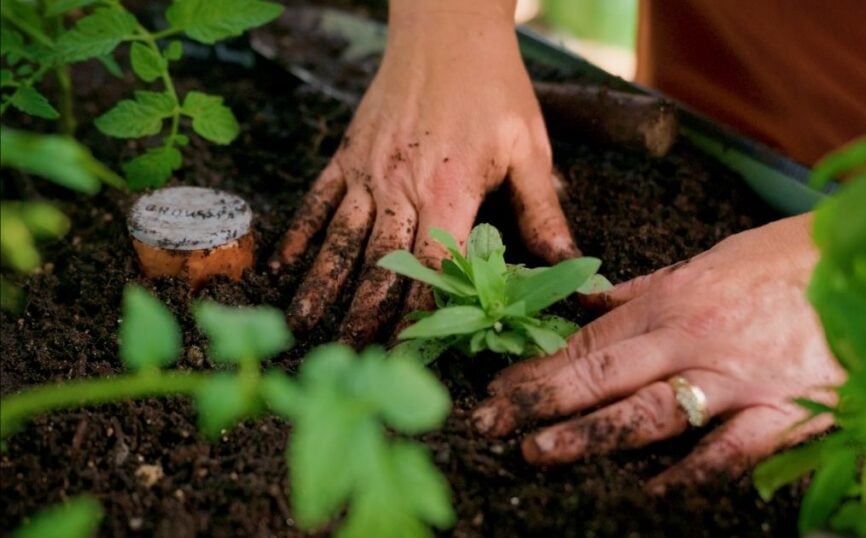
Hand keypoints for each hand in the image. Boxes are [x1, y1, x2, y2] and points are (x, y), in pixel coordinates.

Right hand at [270, 1, 576, 342]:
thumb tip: (572, 266)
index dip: (419, 315)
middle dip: (363, 316)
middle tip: (349, 360)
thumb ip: (543, 212)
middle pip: (378, 265)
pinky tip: (282, 266)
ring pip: (340, 240)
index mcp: (449, 192)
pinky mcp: (347, 153)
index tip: (408, 355)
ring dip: (320, 286)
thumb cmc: (494, 86)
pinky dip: (298, 234)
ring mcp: (367, 171)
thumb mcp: (529, 148)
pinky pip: (318, 201)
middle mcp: (400, 187)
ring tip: (304, 327)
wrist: (447, 27)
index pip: (432, 268)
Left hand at [473, 214, 844, 491]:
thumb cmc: (788, 257)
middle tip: (489, 424)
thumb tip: (588, 300)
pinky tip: (654, 493)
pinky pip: (730, 450)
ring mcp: (737, 378)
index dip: (538, 368)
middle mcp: (694, 338)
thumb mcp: (708, 260)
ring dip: (590, 436)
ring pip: (650, 413)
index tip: (498, 389)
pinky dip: (691, 474)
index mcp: (673, 299)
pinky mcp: (784, 411)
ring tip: (540, 453)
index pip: (589, 340)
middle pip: (602, 374)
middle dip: (539, 401)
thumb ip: (645, 289)